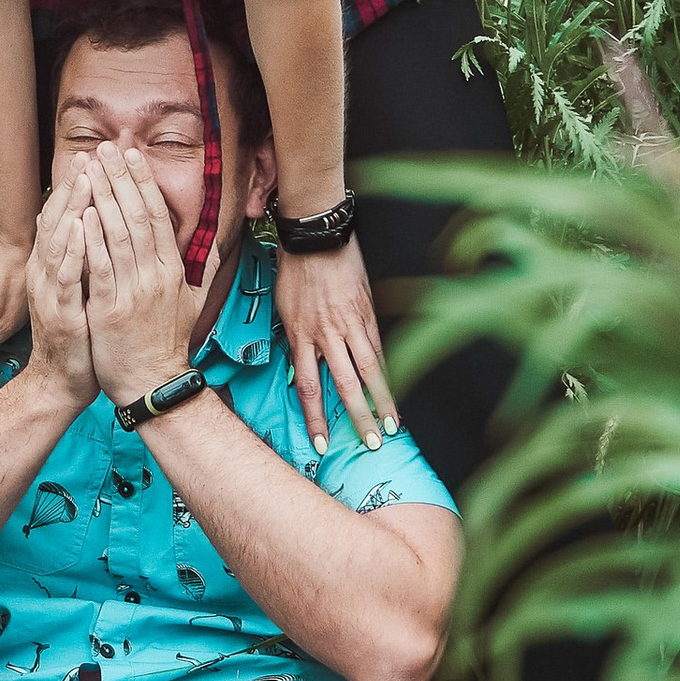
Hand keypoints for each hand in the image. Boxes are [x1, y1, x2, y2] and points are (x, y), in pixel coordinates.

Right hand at [20, 163, 98, 410]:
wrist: (61, 380)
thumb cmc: (79, 332)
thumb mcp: (82, 289)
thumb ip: (88, 257)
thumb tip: (98, 225)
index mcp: (55, 265)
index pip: (64, 217)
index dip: (76, 187)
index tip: (92, 157)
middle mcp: (47, 273)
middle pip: (58, 221)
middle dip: (73, 187)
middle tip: (87, 155)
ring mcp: (50, 292)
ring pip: (59, 242)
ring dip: (72, 209)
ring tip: (85, 179)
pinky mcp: (60, 313)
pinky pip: (66, 277)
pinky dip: (73, 251)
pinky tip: (80, 228)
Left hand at [78, 145, 200, 404]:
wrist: (154, 386)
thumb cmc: (167, 345)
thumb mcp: (194, 305)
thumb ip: (204, 272)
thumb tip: (217, 246)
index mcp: (173, 270)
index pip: (158, 215)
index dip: (144, 183)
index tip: (131, 156)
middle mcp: (155, 275)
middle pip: (137, 215)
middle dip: (120, 178)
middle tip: (106, 148)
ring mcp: (133, 291)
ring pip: (119, 233)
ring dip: (104, 196)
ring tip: (91, 168)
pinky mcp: (111, 309)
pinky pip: (102, 266)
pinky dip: (92, 237)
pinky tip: (83, 212)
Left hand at [275, 239, 396, 456]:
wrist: (316, 236)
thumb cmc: (295, 271)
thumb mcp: (283, 308)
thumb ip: (295, 341)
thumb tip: (302, 370)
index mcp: (300, 336)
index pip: (309, 388)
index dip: (315, 419)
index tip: (322, 444)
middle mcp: (326, 335)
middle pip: (345, 386)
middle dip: (358, 419)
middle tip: (371, 444)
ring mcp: (350, 324)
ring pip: (369, 370)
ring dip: (383, 401)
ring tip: (394, 425)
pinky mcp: (368, 312)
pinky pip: (379, 347)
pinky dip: (387, 370)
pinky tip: (396, 387)